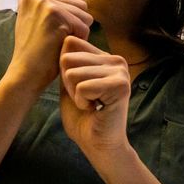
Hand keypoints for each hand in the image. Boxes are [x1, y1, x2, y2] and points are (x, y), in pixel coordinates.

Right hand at [2, 0, 92, 96]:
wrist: (25, 75)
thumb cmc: (36, 53)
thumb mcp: (36, 20)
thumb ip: (50, 1)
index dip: (70, 6)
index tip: (57, 25)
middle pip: (79, 2)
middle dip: (75, 23)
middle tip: (55, 39)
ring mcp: (45, 3)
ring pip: (84, 14)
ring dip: (78, 32)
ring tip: (58, 43)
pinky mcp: (56, 16)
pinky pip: (84, 27)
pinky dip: (78, 41)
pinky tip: (60, 48)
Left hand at [59, 36, 131, 160]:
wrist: (97, 144)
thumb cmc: (82, 117)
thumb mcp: (68, 83)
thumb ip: (67, 63)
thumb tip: (63, 39)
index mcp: (103, 57)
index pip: (70, 43)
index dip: (64, 69)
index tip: (77, 87)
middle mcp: (114, 60)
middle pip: (68, 58)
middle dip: (68, 82)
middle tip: (84, 98)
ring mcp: (120, 70)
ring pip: (73, 73)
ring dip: (75, 94)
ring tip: (90, 103)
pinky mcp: (121, 85)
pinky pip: (82, 87)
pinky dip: (82, 101)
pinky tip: (95, 108)